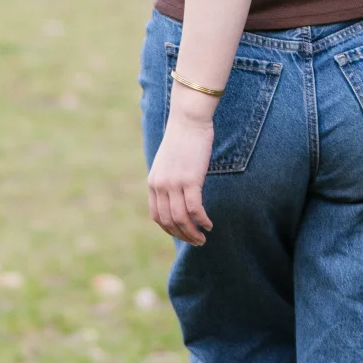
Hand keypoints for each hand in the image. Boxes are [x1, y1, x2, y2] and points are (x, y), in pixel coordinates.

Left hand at [148, 113, 214, 244]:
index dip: (169, 230)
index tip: (182, 234)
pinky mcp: (190, 180)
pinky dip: (202, 220)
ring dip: (193, 232)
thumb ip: (169, 179)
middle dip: (183, 235)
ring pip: (181, 218)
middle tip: (196, 242)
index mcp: (153, 182)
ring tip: (203, 238)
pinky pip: (194, 209)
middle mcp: (160, 185)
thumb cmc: (183, 140)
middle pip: (169, 221)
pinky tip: (209, 224)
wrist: (188, 121)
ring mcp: (174, 184)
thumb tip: (178, 195)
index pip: (157, 216)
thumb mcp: (169, 163)